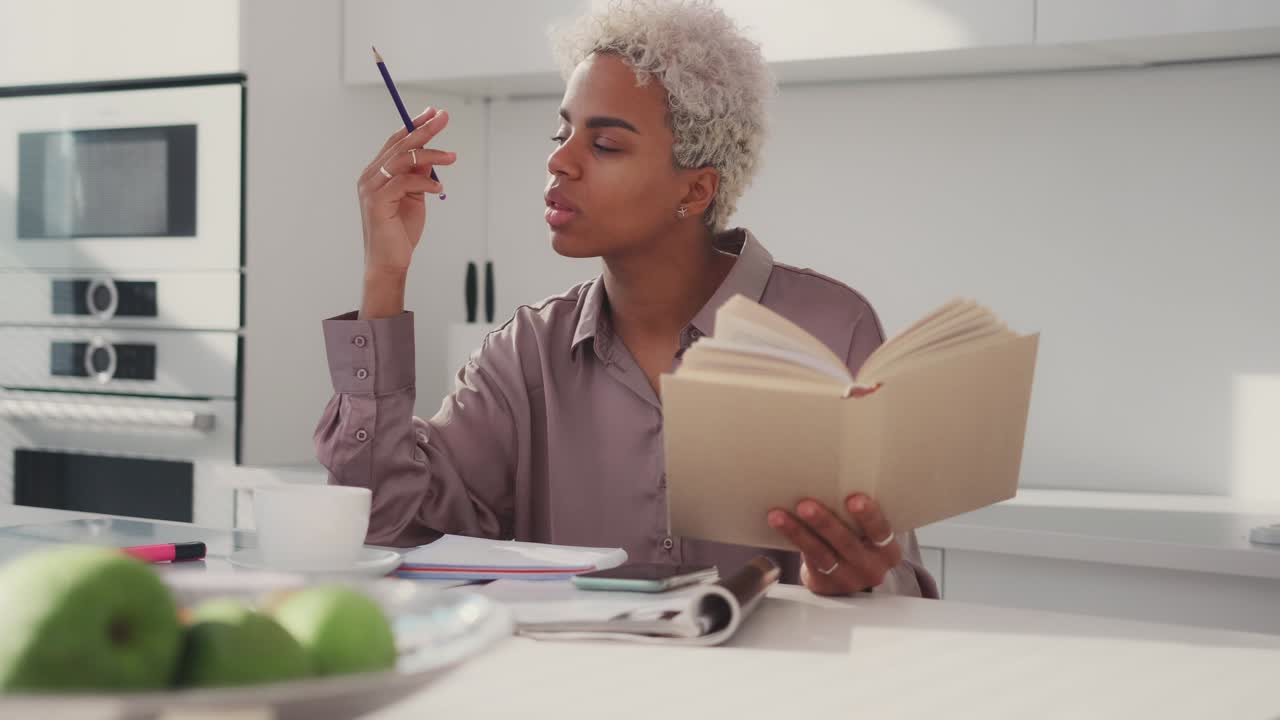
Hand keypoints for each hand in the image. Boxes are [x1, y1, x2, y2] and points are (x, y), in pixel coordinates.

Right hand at [356, 107, 456, 275]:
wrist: (389, 262)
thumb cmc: (400, 231)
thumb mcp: (414, 197)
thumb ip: (418, 176)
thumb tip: (431, 155)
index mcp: (377, 173)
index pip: (396, 141)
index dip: (414, 125)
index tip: (434, 113)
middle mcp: (370, 176)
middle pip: (400, 144)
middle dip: (424, 129)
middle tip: (444, 117)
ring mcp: (371, 188)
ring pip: (403, 160)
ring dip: (431, 155)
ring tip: (452, 157)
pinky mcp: (377, 201)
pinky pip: (405, 182)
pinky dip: (425, 182)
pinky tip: (439, 187)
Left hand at [767, 494, 901, 595]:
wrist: (847, 579)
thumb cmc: (860, 541)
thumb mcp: (870, 533)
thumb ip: (860, 516)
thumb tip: (830, 475)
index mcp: (887, 550)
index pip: (881, 531)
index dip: (869, 516)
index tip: (854, 499)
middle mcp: (870, 567)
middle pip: (847, 543)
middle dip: (825, 523)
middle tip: (806, 505)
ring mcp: (847, 579)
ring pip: (821, 553)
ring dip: (799, 532)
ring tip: (779, 516)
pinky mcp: (825, 584)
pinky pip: (807, 560)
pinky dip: (792, 540)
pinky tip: (778, 523)